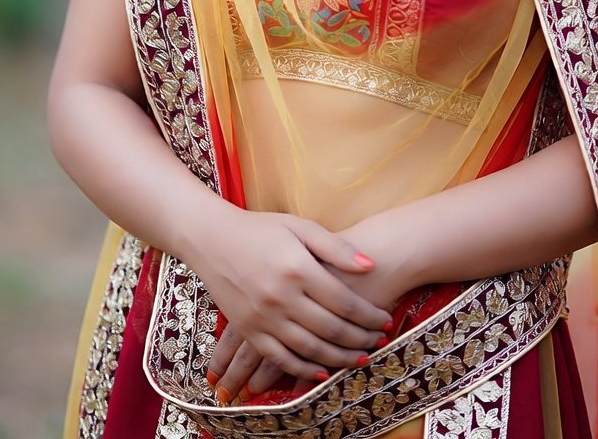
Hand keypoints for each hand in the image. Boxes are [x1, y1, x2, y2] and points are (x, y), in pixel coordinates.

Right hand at [192, 206, 390, 394]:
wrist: (212, 238)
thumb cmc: (261, 228)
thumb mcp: (300, 227)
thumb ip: (335, 248)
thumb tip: (371, 265)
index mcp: (297, 268)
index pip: (343, 301)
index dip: (368, 315)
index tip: (385, 319)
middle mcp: (281, 296)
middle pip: (331, 329)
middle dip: (361, 338)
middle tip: (380, 341)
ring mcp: (263, 317)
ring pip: (310, 349)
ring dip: (340, 357)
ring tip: (361, 358)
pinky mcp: (248, 330)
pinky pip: (281, 358)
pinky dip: (304, 369)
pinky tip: (323, 371)